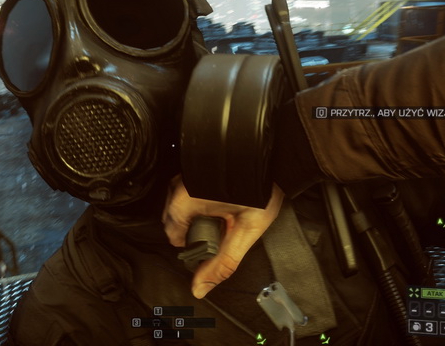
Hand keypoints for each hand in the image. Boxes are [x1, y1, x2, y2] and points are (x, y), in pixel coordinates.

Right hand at [162, 176, 283, 298]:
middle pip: (174, 220)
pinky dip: (199, 198)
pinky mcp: (193, 166)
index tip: (212, 242)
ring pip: (179, 204)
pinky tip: (221, 196)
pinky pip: (187, 189)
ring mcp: (185, 173)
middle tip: (222, 226)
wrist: (271, 157)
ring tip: (224, 210)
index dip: (194, 245)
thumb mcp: (246, 232)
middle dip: (195, 228)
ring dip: (197, 212)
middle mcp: (180, 185)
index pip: (174, 236)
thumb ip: (222, 262)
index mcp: (185, 202)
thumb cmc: (261, 188)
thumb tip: (200, 287)